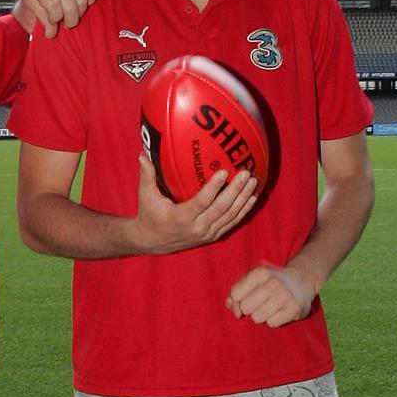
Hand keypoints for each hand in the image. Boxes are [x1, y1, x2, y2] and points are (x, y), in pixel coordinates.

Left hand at [16, 0, 97, 37]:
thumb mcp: (30, 1)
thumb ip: (42, 18)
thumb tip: (51, 34)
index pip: (53, 6)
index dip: (55, 18)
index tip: (53, 21)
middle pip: (70, 6)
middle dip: (70, 21)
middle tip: (66, 24)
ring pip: (82, 0)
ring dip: (79, 13)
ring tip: (72, 14)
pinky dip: (90, 0)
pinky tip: (81, 3)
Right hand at [125, 155, 257, 254]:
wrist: (153, 242)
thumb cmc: (150, 215)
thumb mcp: (146, 196)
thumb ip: (146, 175)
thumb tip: (142, 154)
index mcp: (181, 218)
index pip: (202, 202)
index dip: (214, 188)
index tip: (224, 172)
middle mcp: (197, 228)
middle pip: (222, 208)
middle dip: (236, 190)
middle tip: (246, 173)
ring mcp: (207, 234)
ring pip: (230, 216)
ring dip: (243, 199)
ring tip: (253, 182)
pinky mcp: (213, 236)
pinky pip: (232, 223)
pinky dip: (243, 210)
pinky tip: (252, 198)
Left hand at [226, 265, 317, 326]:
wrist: (302, 281)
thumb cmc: (271, 282)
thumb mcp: (254, 279)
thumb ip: (237, 291)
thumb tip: (230, 306)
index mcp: (260, 273)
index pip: (235, 295)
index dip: (236, 302)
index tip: (244, 300)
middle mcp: (273, 283)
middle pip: (245, 308)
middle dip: (250, 309)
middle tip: (260, 303)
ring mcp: (284, 296)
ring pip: (257, 318)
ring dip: (261, 316)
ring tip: (270, 307)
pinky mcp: (294, 309)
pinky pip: (271, 324)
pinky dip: (273, 320)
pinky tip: (280, 311)